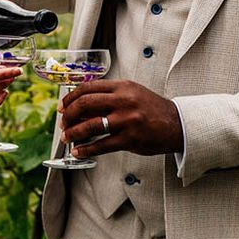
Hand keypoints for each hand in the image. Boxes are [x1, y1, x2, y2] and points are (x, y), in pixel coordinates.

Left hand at [59, 80, 183, 157]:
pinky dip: (85, 149)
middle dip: (68, 115)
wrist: (177, 124)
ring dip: (73, 133)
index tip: (62, 106)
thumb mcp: (130, 94)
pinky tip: (78, 151)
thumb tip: (78, 107)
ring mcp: (127, 120)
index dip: (70, 97)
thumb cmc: (150, 109)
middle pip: (84, 104)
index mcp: (122, 87)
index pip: (87, 88)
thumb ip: (107, 97)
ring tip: (66, 137)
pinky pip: (101, 145)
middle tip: (62, 123)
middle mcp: (124, 101)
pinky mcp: (130, 139)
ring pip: (90, 125)